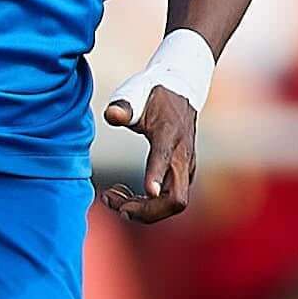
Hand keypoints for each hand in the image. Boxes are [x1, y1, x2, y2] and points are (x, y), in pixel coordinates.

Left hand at [99, 87, 197, 223]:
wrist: (182, 88)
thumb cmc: (152, 94)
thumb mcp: (135, 93)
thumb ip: (124, 105)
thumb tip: (113, 115)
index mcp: (169, 135)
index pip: (165, 158)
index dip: (156, 176)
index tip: (147, 191)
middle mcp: (182, 156)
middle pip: (175, 199)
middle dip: (146, 211)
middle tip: (115, 204)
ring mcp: (186, 168)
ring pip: (172, 204)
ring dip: (142, 209)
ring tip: (111, 197)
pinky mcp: (183, 174)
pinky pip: (168, 200)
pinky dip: (146, 204)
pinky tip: (124, 195)